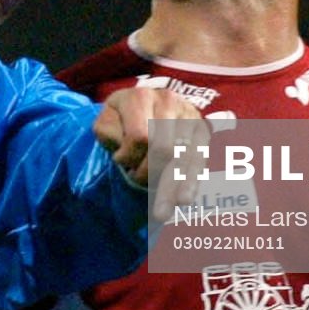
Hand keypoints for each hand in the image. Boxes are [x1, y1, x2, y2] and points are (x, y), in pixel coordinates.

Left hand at [93, 87, 207, 210]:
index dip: (129, 156)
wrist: (144, 104)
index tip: (120, 162)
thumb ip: (109, 134)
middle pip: (164, 149)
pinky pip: (199, 159)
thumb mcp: (106, 121)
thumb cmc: (121, 118)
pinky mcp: (202, 130)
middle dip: (149, 173)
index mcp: (140, 96)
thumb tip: (124, 155)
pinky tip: (185, 199)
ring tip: (161, 213)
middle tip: (135, 184)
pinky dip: (190, 181)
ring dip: (172, 187)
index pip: (140, 136)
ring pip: (184, 157)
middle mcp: (168, 101)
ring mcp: (189, 115)